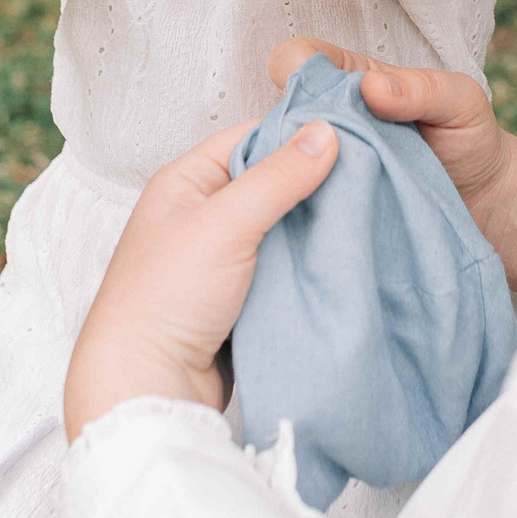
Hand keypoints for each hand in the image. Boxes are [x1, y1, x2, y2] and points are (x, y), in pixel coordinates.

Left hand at [63, 120, 339, 439]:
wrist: (149, 386)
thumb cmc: (167, 298)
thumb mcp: (225, 224)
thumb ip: (278, 177)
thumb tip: (326, 131)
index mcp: (186, 182)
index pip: (251, 138)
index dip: (297, 135)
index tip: (351, 137)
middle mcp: (202, 214)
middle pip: (271, 182)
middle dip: (314, 184)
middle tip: (368, 179)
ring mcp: (222, 257)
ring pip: (282, 227)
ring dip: (314, 228)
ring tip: (363, 216)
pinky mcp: (241, 296)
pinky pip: (284, 267)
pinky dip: (307, 264)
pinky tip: (340, 258)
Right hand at [268, 39, 516, 302]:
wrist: (487, 203)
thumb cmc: (470, 139)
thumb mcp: (458, 101)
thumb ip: (419, 88)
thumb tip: (370, 88)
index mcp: (350, 79)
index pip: (295, 59)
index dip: (296, 77)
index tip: (322, 111)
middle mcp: (328, 118)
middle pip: (278, 113)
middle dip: (293, 136)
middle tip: (334, 164)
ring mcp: (323, 162)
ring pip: (281, 159)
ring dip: (298, 176)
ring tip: (337, 194)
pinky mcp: (326, 202)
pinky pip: (297, 199)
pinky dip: (306, 206)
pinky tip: (330, 217)